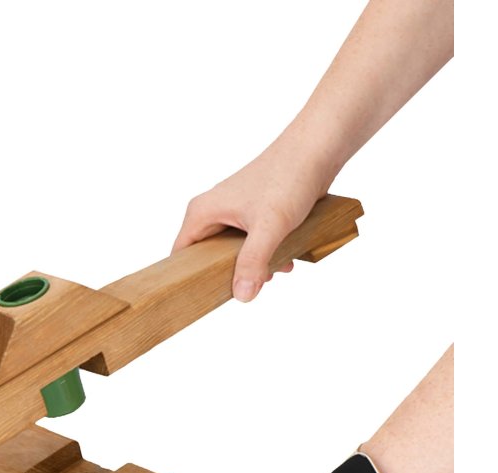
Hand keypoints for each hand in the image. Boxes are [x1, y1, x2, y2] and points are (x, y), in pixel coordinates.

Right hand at [171, 135, 335, 301]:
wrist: (316, 150)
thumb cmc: (288, 177)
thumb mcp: (269, 227)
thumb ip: (253, 262)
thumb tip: (242, 296)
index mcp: (202, 212)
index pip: (180, 256)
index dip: (187, 279)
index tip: (202, 298)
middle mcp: (212, 212)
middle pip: (207, 258)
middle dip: (229, 275)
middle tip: (250, 284)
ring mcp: (232, 213)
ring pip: (232, 252)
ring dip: (253, 266)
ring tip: (274, 270)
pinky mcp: (252, 214)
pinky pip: (249, 244)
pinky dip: (265, 254)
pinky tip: (285, 259)